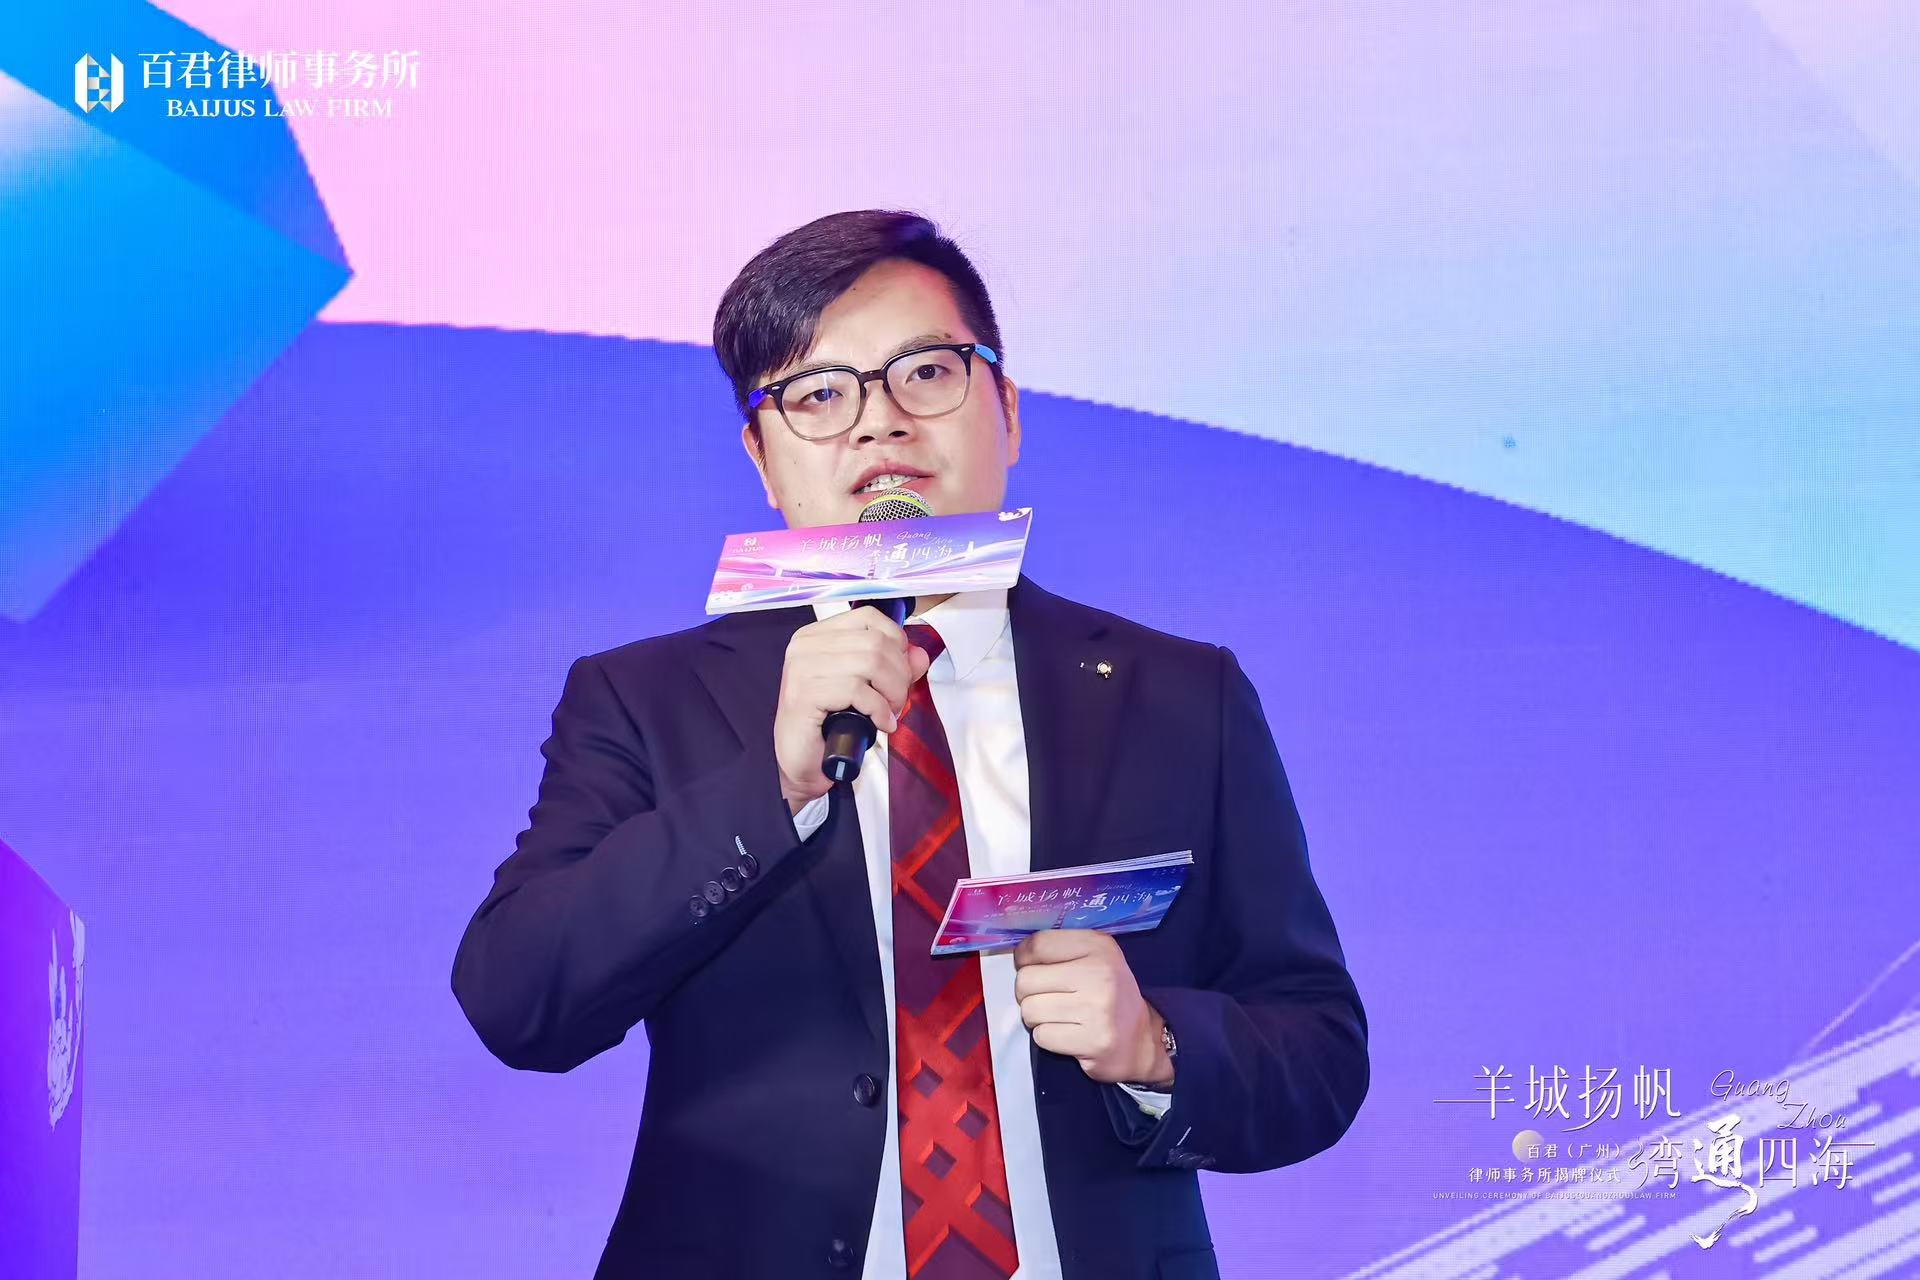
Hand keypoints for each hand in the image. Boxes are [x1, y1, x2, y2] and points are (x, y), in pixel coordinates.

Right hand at [774, 607, 932, 811]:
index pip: (869, 617)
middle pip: (876, 643)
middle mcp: (805, 645)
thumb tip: (920, 655)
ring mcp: (802, 668)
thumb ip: (894, 668)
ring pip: (871, 663)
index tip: (901, 670)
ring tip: (889, 713)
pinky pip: (858, 691)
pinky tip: (880, 724)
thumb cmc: (829, 724)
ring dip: (892, 693)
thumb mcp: (867, 689)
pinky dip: (879, 709)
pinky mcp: (805, 694)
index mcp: (817, 635)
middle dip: (899, 675)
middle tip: (898, 701)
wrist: (800, 763)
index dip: (896, 641)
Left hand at [1013, 930, 1172, 1085]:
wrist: (1141, 1043)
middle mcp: (1099, 973)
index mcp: (1099, 946)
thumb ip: (1060, 950)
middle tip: (1048, 1000)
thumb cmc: (1109, 997)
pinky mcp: (1092, 1041)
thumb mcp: (1094, 960)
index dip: (1024, 959)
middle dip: (1029, 994)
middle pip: (1026, 980)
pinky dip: (1048, 1038)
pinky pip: (1041, 1036)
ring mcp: (1096, 1009)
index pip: (1037, 944)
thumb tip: (1017, 955)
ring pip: (1029, 1010)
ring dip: (1037, 1018)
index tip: (1032, 969)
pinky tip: (1067, 1034)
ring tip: (1059, 1018)